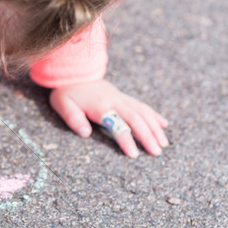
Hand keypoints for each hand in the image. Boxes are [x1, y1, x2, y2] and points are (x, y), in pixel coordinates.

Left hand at [49, 79, 169, 157]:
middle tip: (156, 152)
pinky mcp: (123, 97)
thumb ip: (73, 119)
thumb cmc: (67, 92)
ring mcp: (121, 98)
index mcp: (100, 106)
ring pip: (143, 112)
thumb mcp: (63, 105)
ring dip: (155, 128)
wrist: (73, 72)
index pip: (116, 124)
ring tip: (163, 144)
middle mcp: (114, 101)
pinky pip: (142, 105)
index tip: (133, 154)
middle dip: (147, 136)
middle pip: (135, 118)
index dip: (125, 139)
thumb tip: (85, 133)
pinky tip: (164, 124)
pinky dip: (154, 115)